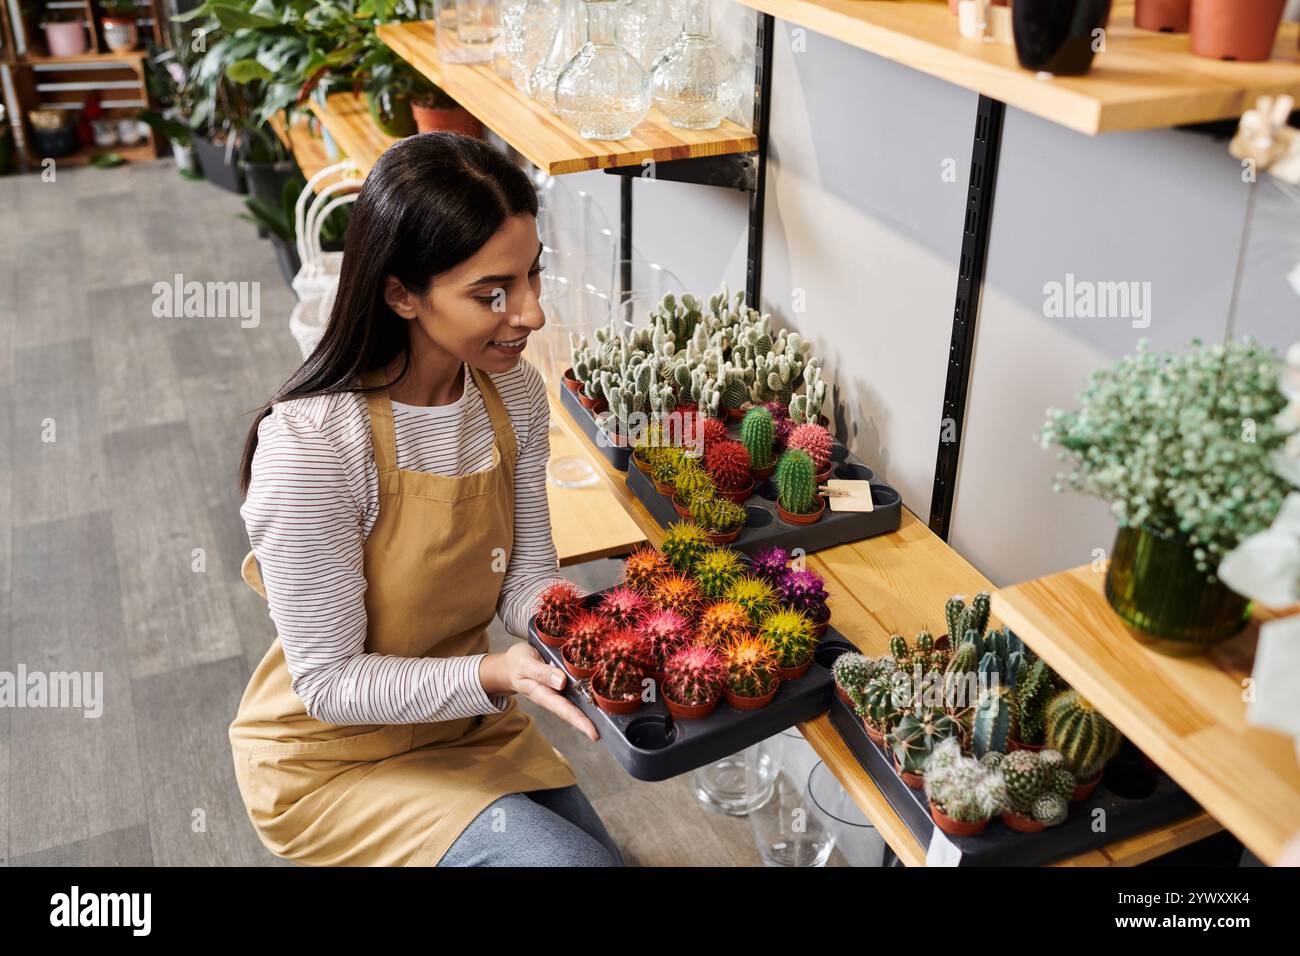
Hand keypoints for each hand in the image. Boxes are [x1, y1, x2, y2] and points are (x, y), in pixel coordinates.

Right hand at [480, 643, 597, 741]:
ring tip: (609, 719)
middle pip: (572, 712)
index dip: (580, 722)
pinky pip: (575, 691)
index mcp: (542, 694)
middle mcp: (552, 696)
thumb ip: (541, 673)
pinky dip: (587, 696)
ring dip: (590, 712)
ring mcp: (556, 691)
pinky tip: (600, 698)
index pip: (564, 710)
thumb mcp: (524, 664)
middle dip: (588, 723)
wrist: (508, 665)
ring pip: (575, 703)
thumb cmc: (516, 663)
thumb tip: (561, 682)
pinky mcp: (560, 683)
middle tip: (606, 733)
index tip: (594, 734)